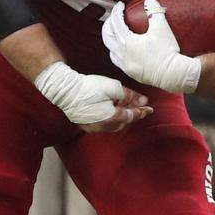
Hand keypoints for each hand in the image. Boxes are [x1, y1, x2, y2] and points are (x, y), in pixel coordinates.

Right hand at [33, 61, 152, 132]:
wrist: (65, 90)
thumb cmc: (89, 87)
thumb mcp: (113, 87)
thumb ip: (129, 96)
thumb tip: (143, 100)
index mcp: (112, 118)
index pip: (131, 116)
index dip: (141, 112)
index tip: (150, 108)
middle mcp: (103, 127)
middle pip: (123, 122)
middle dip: (131, 114)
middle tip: (138, 106)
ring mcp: (93, 128)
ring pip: (113, 125)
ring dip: (121, 117)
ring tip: (124, 106)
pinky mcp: (86, 125)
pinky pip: (103, 124)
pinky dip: (110, 118)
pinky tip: (111, 110)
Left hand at [102, 0, 201, 93]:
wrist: (174, 74)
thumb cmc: (168, 51)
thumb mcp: (162, 27)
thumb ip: (154, 11)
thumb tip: (149, 0)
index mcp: (127, 42)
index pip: (116, 23)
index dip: (117, 11)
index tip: (120, 5)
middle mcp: (123, 55)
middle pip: (107, 36)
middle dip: (108, 24)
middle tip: (115, 16)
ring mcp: (125, 65)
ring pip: (110, 50)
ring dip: (111, 39)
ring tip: (117, 32)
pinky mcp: (131, 73)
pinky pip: (117, 61)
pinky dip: (117, 51)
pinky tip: (123, 49)